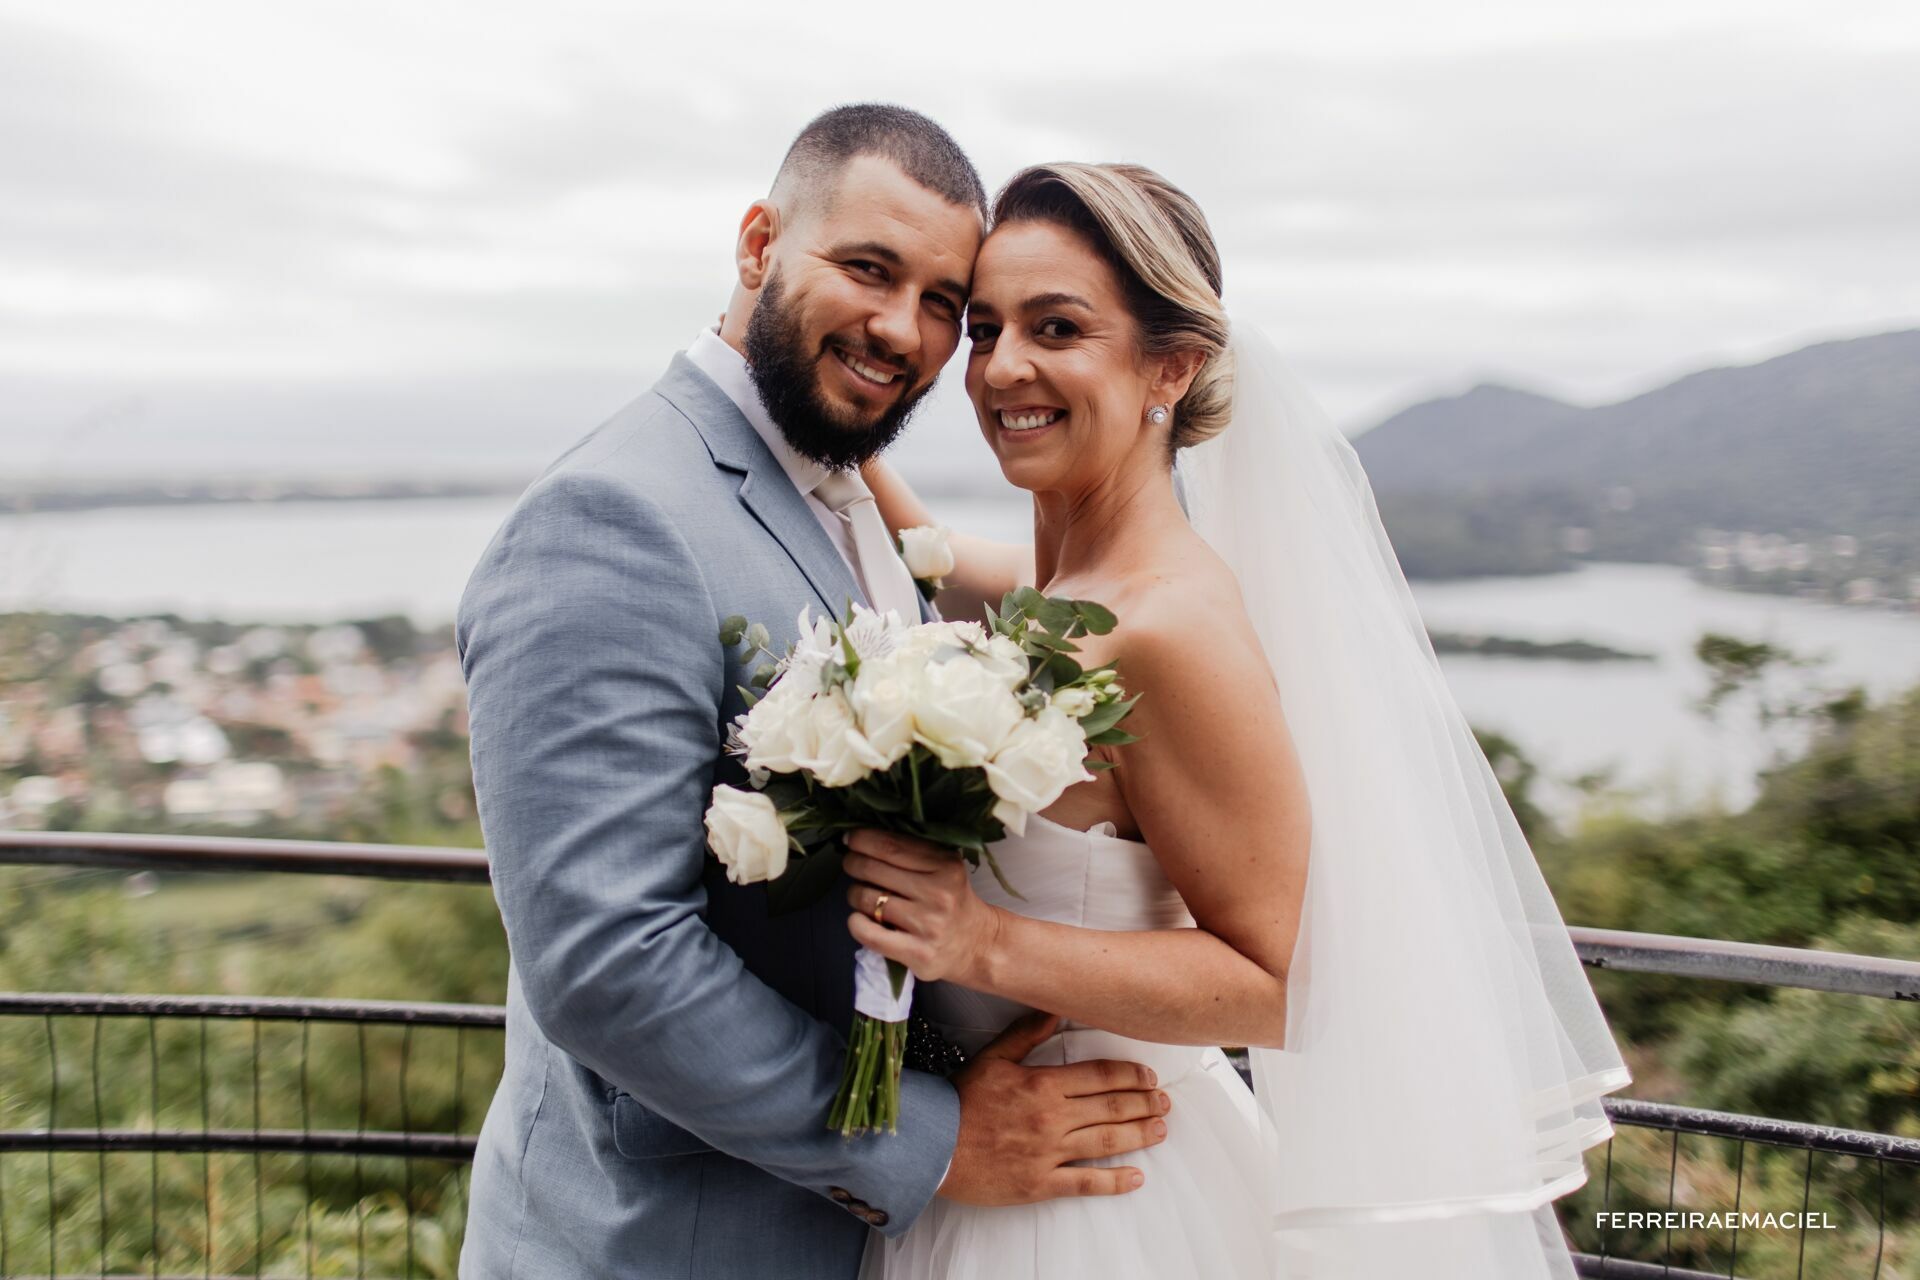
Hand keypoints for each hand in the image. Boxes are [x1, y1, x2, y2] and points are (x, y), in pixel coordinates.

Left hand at [844, 829, 1001, 984]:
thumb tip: (864, 836)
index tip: (851, 838)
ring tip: (862, 895)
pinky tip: (859, 919)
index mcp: (945, 865)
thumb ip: (914, 850)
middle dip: (853, 863)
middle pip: (873, 869)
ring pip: (867, 900)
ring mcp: (928, 925)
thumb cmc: (952, 900)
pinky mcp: (917, 952)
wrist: (977, 944)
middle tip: (851, 864)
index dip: (862, 839)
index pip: (891, 846)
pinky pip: (869, 934)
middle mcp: (938, 893)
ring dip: (854, 894)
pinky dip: (855, 923)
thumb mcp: (945, 866)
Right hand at [936, 1011, 1170, 1204]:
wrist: (932, 1146)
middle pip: (1111, 1107)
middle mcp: (1052, 1118)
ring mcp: (1048, 1153)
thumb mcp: (993, 1059)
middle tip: (1165, 1100)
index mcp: (1042, 1085)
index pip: (1100, 1076)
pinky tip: (1137, 1177)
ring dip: (1139, 1134)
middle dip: (1143, 1102)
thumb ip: (1026, 1034)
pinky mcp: (1041, 1183)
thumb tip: (1053, 1008)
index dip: (1129, 1074)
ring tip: (1161, 1129)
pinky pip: (1085, 1182)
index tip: (1148, 1075)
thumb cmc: (960, 1101)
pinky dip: (1114, 1182)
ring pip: (1106, 1141)